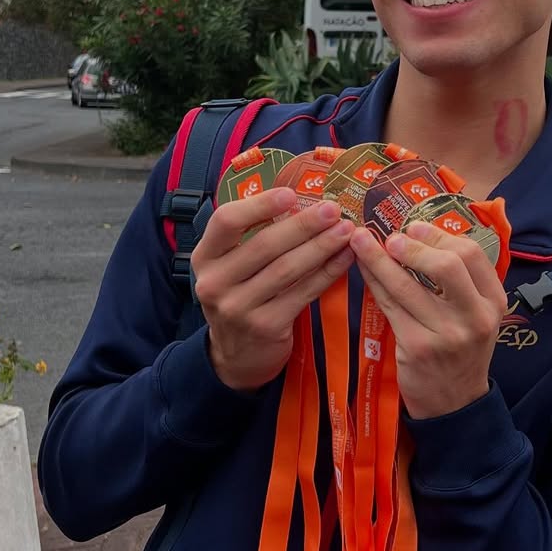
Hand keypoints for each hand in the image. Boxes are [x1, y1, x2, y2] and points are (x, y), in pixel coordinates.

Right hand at [191, 189, 355, 392]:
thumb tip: (300, 202)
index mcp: (205, 257)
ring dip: (321, 247)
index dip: (259, 205)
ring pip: (287, 269)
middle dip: (303, 225)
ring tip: (346, 230)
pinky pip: (303, 293)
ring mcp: (239, 307)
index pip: (225, 221)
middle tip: (333, 209)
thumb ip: (252, 239)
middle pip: (264, 245)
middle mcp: (215, 282)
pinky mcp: (266, 326)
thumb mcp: (231, 268)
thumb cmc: (240, 297)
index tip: (290, 194)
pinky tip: (345, 258)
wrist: (235, 357)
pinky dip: (327, 273)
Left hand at [348, 222, 506, 419]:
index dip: (440, 236)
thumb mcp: (476, 316)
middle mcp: (475, 317)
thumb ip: (461, 282)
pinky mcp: (417, 347)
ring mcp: (446, 334)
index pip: (473, 254)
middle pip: (447, 265)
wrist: (454, 404)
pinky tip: (362, 268)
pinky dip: (373, 282)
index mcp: (493, 302)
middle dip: (415, 245)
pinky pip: (389, 305)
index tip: (416, 228)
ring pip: (407, 285)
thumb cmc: (460, 352)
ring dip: (379, 258)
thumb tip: (421, 236)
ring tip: (361, 240)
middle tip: (392, 238)